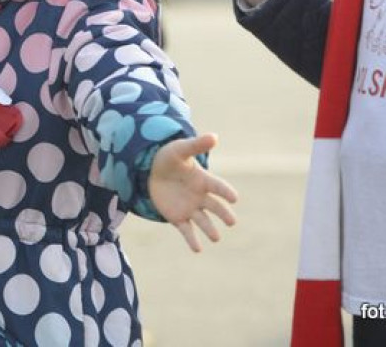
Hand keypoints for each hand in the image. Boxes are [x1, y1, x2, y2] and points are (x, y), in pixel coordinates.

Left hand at [148, 133, 237, 252]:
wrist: (150, 169)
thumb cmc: (169, 157)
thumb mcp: (180, 149)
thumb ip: (196, 145)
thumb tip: (214, 136)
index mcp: (203, 180)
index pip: (218, 186)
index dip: (226, 192)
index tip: (234, 198)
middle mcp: (200, 196)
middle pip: (215, 207)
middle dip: (223, 214)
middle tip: (232, 221)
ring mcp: (190, 208)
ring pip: (203, 221)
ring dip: (210, 229)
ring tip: (215, 237)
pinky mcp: (178, 218)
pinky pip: (187, 230)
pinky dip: (192, 240)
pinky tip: (198, 249)